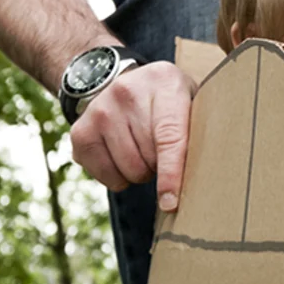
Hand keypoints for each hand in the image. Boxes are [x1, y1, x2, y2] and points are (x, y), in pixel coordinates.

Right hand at [68, 61, 195, 209]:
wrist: (123, 82)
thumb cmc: (168, 101)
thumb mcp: (189, 102)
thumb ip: (197, 133)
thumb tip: (203, 181)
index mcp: (163, 82)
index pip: (169, 136)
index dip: (171, 174)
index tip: (171, 202)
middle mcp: (126, 92)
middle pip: (149, 159)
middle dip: (161, 166)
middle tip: (162, 150)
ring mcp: (99, 111)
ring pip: (128, 171)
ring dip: (141, 172)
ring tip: (143, 149)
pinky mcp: (80, 131)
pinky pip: (107, 177)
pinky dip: (120, 177)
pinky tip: (123, 154)